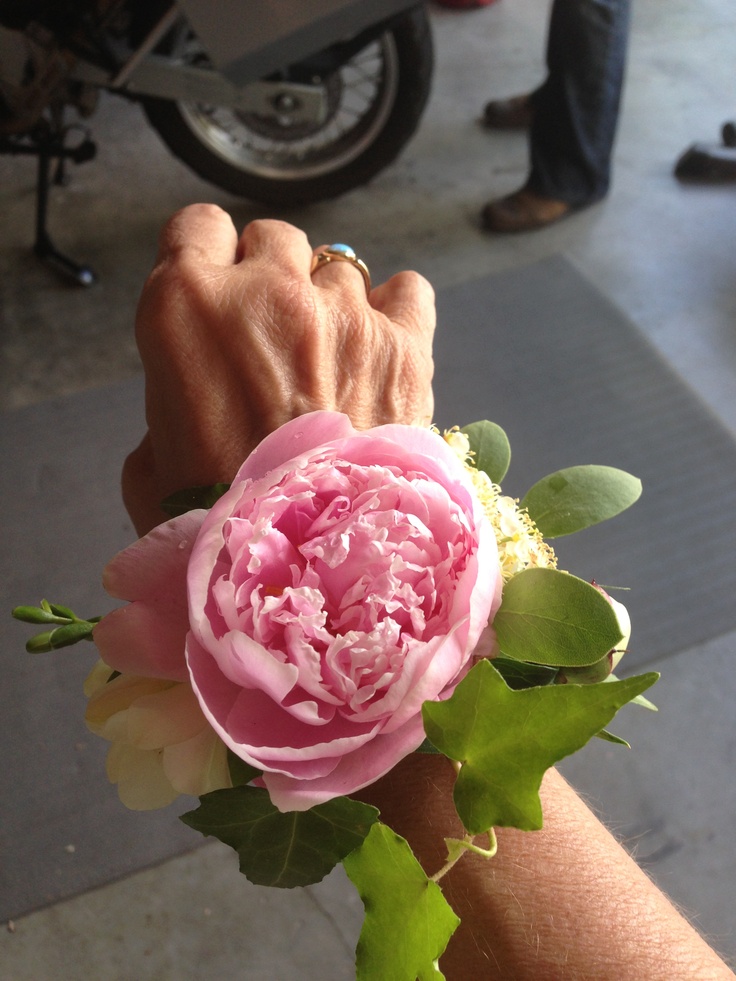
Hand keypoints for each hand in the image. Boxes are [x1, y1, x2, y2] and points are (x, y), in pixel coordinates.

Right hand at [121, 205, 435, 534]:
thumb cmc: (211, 531)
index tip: (217, 294)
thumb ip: (171, 401)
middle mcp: (269, 292)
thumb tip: (203, 394)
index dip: (207, 262)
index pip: (198, 227)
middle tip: (271, 342)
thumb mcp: (148, 464)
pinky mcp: (405, 347)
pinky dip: (395, 312)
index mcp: (186, 308)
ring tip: (328, 363)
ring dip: (328, 303)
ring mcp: (344, 316)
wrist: (306, 580)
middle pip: (273, 238)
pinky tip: (381, 349)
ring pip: (336, 264)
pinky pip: (407, 290)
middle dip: (269, 280)